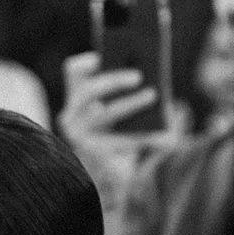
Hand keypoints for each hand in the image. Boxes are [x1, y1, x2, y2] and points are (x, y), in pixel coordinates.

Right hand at [57, 51, 173, 192]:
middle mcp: (72, 115)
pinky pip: (118, 141)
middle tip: (139, 76)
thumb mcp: (125, 112)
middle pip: (89, 90)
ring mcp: (79, 136)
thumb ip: (133, 93)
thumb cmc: (120, 137)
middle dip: (114, 80)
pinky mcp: (93, 154)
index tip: (105, 53)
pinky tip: (161, 134)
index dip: (87, 60)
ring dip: (130, 102)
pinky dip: (140, 136)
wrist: (110, 181)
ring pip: (105, 114)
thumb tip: (154, 82)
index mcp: (78, 98)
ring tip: (153, 95)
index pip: (73, 71)